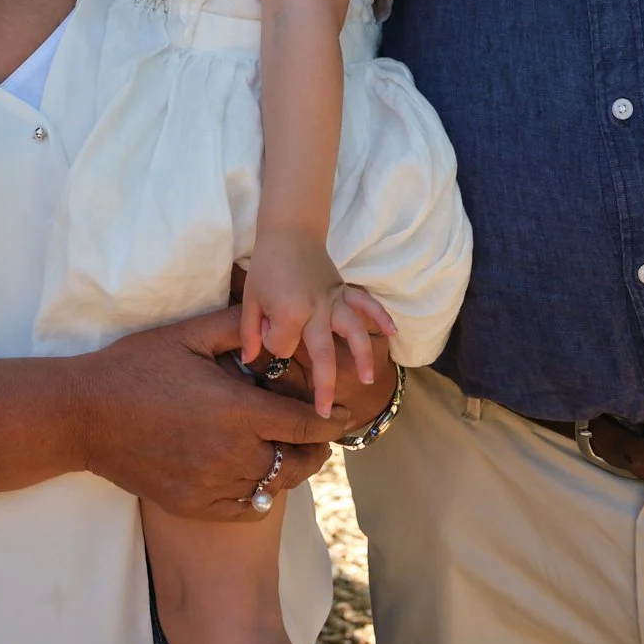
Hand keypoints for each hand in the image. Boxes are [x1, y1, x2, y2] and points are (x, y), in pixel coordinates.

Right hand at [72, 307, 339, 520]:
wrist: (85, 416)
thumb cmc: (136, 367)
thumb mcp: (188, 335)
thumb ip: (238, 326)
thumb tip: (277, 319)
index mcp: (236, 410)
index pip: (304, 425)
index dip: (331, 423)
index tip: (343, 416)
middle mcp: (230, 453)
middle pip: (297, 463)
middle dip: (316, 450)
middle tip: (320, 439)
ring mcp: (211, 484)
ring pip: (272, 486)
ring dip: (288, 471)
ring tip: (291, 455)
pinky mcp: (192, 505)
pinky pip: (244, 509)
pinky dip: (259, 496)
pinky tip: (258, 479)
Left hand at [240, 230, 396, 415]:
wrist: (289, 230)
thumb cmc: (267, 265)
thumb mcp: (250, 299)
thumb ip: (250, 331)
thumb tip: (252, 359)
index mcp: (290, 312)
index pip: (282, 346)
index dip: (271, 342)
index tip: (264, 330)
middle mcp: (316, 310)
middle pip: (323, 354)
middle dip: (324, 386)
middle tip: (325, 413)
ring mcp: (334, 300)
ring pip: (353, 332)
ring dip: (361, 357)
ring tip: (367, 380)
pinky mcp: (344, 290)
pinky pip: (366, 304)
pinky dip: (380, 317)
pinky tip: (393, 333)